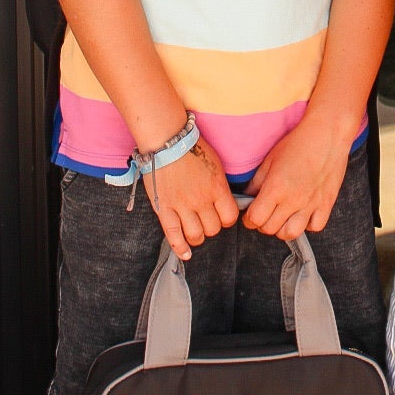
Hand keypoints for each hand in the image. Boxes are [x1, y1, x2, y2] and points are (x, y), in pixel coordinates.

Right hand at [143, 137, 237, 262]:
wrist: (167, 141)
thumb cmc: (193, 148)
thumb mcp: (216, 164)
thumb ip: (221, 187)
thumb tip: (227, 203)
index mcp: (217, 188)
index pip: (230, 217)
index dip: (227, 219)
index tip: (223, 215)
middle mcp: (201, 200)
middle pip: (214, 228)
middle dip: (213, 227)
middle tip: (208, 220)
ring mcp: (181, 206)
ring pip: (196, 235)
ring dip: (199, 237)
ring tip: (197, 231)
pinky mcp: (164, 208)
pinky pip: (173, 235)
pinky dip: (180, 247)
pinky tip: (186, 253)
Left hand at [242, 116, 351, 239]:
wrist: (327, 133)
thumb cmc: (297, 142)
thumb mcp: (270, 159)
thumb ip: (256, 182)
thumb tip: (248, 198)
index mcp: (276, 188)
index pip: (255, 219)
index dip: (249, 219)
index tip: (250, 214)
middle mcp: (293, 200)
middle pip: (270, 229)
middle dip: (262, 224)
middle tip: (264, 214)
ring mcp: (311, 204)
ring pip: (291, 233)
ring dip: (282, 229)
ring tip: (282, 218)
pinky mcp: (326, 203)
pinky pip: (315, 227)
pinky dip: (307, 225)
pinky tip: (303, 214)